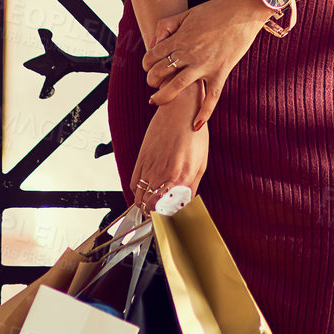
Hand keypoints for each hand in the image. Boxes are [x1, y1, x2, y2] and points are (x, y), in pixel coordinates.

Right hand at [130, 86, 208, 213]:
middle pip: (150, 207)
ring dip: (144, 207)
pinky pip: (133, 184)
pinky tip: (145, 193)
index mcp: (181, 176)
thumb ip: (192, 187)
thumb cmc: (194, 133)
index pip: (168, 210)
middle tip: (159, 218)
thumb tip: (186, 205)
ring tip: (151, 209)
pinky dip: (137, 193)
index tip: (169, 225)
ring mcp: (149, 166)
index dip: (167, 221)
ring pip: (139, 198)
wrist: (180, 109)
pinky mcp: (140, 159)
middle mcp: (163, 173)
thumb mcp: (201, 162)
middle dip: (153, 217)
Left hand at [143, 0, 265, 126]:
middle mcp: (189, 53)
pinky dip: (204, 113)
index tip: (149, 67)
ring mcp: (205, 65)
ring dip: (163, 97)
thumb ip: (167, 25)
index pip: (153, 56)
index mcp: (180, 38)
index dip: (146, 64)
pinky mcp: (221, 72)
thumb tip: (154, 43)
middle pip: (161, 72)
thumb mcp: (186, 13)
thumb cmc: (215, 10)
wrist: (243, 10)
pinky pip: (211, 97)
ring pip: (178, 86)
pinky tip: (196, 126)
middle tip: (153, 84)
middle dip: (152, 80)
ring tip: (156, 102)